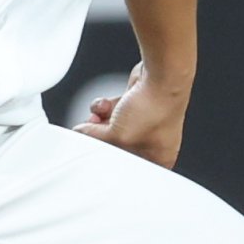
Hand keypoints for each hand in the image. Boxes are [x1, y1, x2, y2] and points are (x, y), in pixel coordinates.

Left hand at [73, 61, 189, 168]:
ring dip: (101, 118)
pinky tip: (105, 104)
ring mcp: (146, 120)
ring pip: (114, 124)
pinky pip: (115, 108)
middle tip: (91, 130)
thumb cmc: (154, 111)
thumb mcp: (118, 136)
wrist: (162, 78)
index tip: (95, 151)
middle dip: (101, 135)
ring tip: (100, 114)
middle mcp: (154, 141)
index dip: (109, 158)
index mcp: (158, 158)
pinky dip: (107, 106)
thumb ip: (96, 138)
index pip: (127, 166)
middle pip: (117, 144)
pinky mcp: (137, 102)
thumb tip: (81, 133)